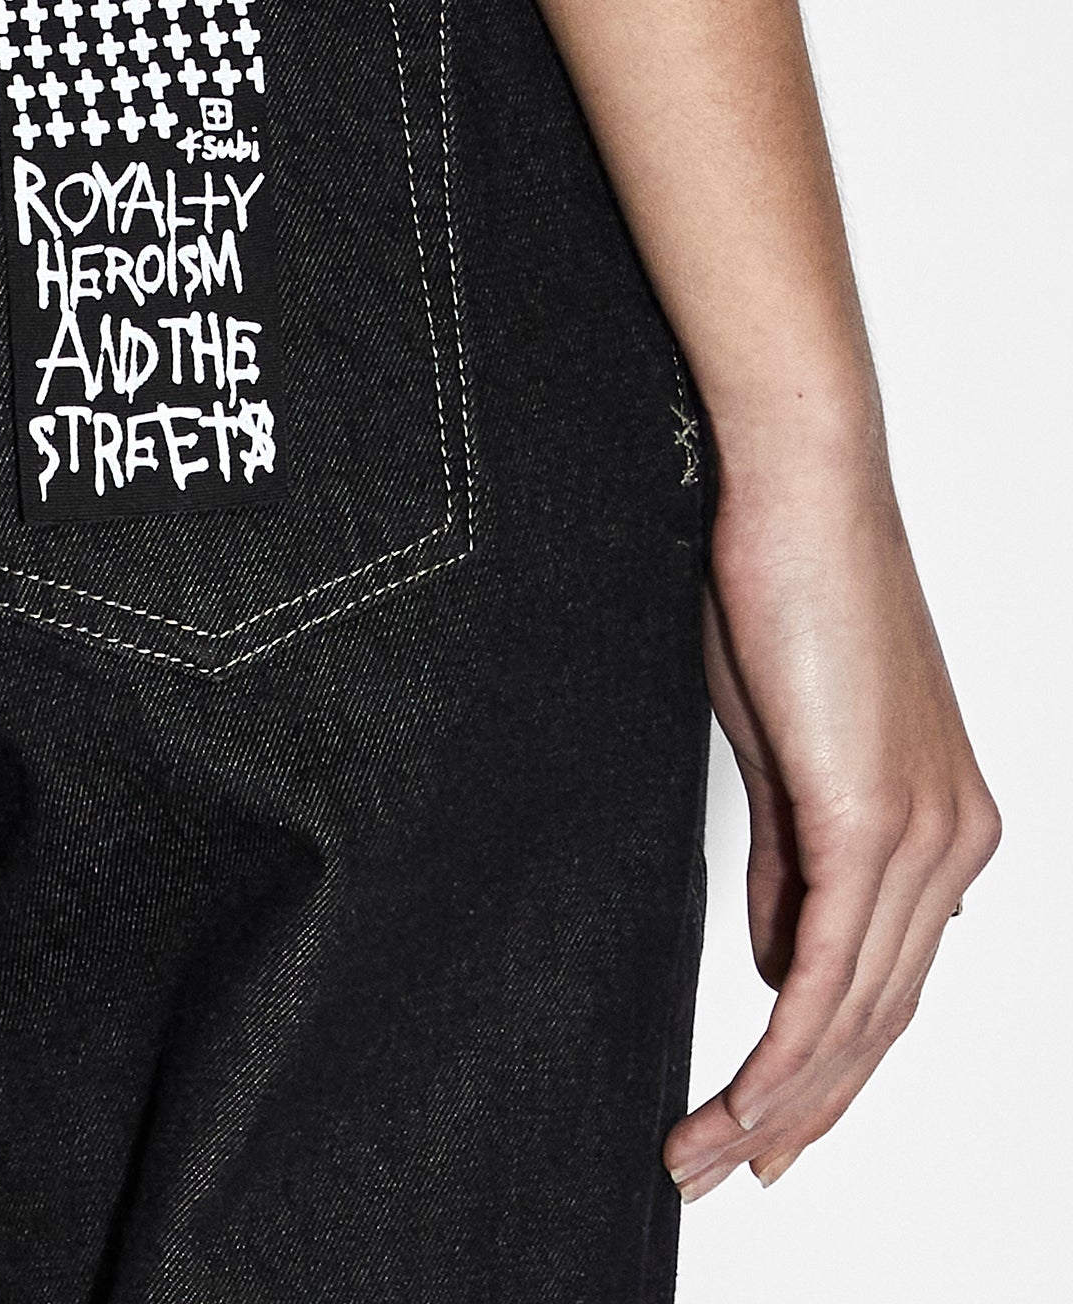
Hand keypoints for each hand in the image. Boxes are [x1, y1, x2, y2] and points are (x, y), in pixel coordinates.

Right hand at [664, 428, 1000, 1198]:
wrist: (798, 490)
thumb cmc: (785, 590)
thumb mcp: (784, 752)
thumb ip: (792, 860)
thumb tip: (777, 953)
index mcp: (943, 822)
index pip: (888, 977)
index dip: (832, 1068)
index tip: (770, 1126)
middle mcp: (957, 841)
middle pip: (884, 1018)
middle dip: (805, 1112)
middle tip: (727, 1171)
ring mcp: (925, 834)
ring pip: (860, 1013)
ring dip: (781, 1102)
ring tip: (704, 1154)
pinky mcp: (873, 818)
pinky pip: (829, 970)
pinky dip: (786, 1050)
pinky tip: (743, 1102)